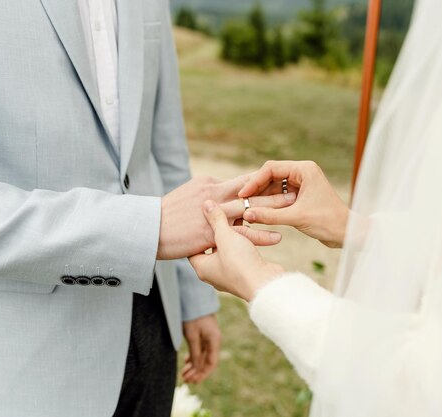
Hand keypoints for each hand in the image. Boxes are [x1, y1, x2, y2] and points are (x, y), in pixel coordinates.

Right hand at [158, 176, 294, 259]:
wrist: (148, 229)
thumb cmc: (165, 215)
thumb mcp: (187, 196)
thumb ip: (206, 194)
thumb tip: (218, 196)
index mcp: (209, 184)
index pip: (241, 181)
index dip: (261, 182)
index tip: (279, 182)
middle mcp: (213, 194)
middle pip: (250, 190)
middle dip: (273, 189)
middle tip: (294, 188)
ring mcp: (213, 213)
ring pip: (249, 208)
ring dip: (272, 208)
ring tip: (292, 208)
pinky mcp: (211, 232)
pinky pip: (241, 233)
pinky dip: (261, 234)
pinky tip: (278, 237)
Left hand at [181, 314, 220, 383]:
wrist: (193, 300)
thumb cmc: (193, 316)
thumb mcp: (192, 336)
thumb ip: (195, 353)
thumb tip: (196, 368)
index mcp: (214, 341)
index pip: (211, 363)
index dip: (203, 374)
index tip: (193, 381)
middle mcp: (214, 340)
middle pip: (207, 361)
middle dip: (197, 372)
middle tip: (186, 380)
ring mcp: (209, 338)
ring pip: (203, 356)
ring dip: (194, 366)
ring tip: (184, 374)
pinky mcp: (204, 335)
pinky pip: (200, 350)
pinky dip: (193, 357)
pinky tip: (187, 362)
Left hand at [189, 201, 284, 301]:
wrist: (265, 284)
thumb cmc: (239, 262)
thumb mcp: (225, 236)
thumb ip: (216, 219)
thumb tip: (206, 203)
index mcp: (202, 268)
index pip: (192, 249)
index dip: (195, 234)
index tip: (199, 219)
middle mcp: (213, 274)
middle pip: (210, 248)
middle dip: (216, 232)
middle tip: (218, 216)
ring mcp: (230, 275)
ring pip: (227, 251)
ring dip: (232, 237)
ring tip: (236, 219)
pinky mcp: (245, 273)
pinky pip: (240, 255)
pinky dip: (243, 243)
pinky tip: (249, 231)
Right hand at [239, 161, 348, 247]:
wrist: (347, 233)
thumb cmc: (328, 222)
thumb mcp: (296, 218)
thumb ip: (270, 215)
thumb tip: (247, 213)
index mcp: (305, 170)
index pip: (272, 168)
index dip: (255, 181)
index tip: (243, 194)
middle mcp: (303, 173)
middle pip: (271, 176)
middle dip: (257, 189)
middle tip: (242, 201)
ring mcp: (301, 184)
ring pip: (274, 186)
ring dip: (262, 197)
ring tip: (248, 208)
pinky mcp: (300, 195)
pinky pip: (279, 195)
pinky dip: (270, 203)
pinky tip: (259, 212)